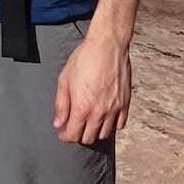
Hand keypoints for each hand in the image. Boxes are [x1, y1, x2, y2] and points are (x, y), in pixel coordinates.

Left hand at [54, 19, 130, 143]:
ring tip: (89, 124)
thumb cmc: (85, 58)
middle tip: (75, 127)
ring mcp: (114, 109)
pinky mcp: (125, 103)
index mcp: (82, 107)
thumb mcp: (65, 79)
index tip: (63, 134)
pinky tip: (105, 119)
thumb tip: (59, 122)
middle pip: (89, 138)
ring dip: (95, 132)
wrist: (108, 44)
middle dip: (79, 136)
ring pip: (104, 134)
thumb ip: (61, 104)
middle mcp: (99, 112)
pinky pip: (120, 124)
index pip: (73, 135)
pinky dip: (112, 126)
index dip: (65, 137)